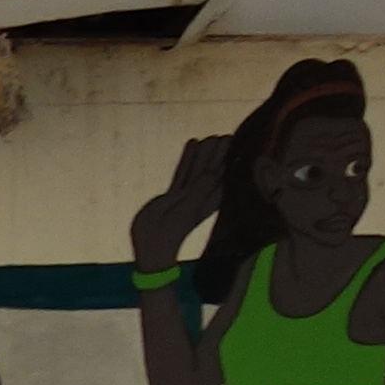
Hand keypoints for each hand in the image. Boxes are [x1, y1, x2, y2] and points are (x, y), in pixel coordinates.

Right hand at [133, 132, 232, 261]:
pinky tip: (192, 142)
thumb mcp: (184, 211)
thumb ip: (198, 191)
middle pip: (211, 170)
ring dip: (204, 153)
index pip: (220, 176)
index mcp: (205, 201)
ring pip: (197, 169)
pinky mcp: (173, 194)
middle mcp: (199, 196)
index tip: (234, 143)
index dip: (227, 160)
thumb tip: (213, 172)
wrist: (150, 248)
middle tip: (226, 136)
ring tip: (211, 137)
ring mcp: (186, 194)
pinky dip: (187, 158)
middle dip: (218, 154)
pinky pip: (182, 172)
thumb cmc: (167, 234)